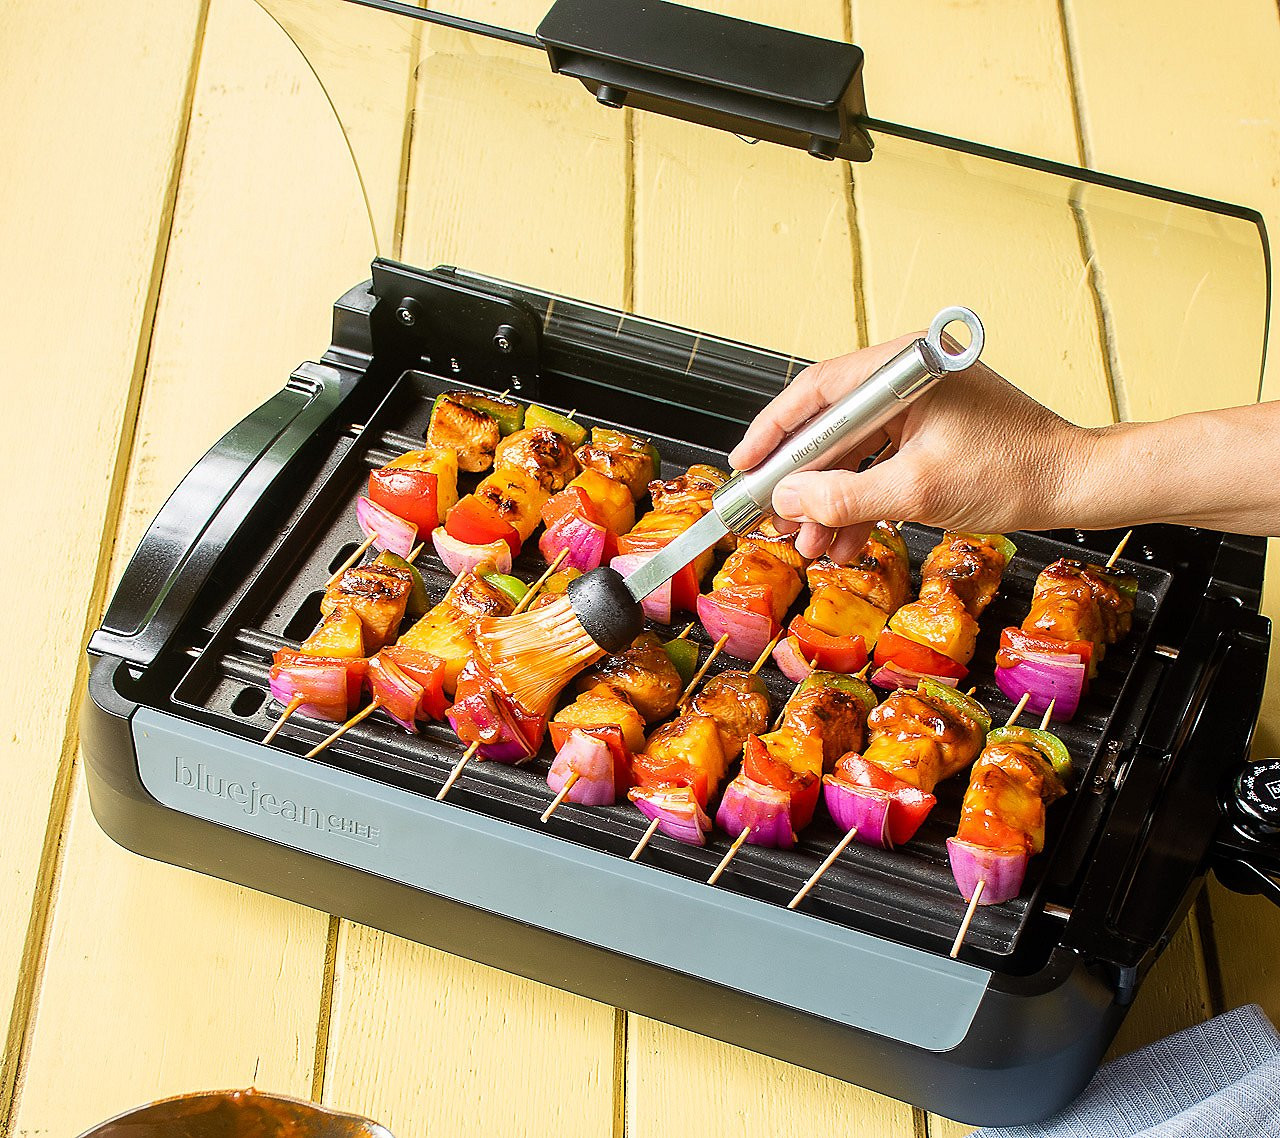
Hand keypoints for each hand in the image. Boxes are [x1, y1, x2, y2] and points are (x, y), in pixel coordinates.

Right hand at [727, 334, 1091, 561]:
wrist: (1075, 486)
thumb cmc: (1015, 472)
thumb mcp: (918, 490)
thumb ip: (845, 497)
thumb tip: (788, 502)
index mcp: (905, 368)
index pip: (817, 392)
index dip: (774, 432)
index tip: (746, 464)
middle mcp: (908, 379)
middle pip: (831, 427)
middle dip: (802, 480)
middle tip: (772, 515)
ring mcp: (920, 408)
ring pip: (854, 453)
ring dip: (831, 501)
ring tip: (812, 543)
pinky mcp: (931, 434)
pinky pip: (880, 465)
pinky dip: (862, 502)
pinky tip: (847, 539)